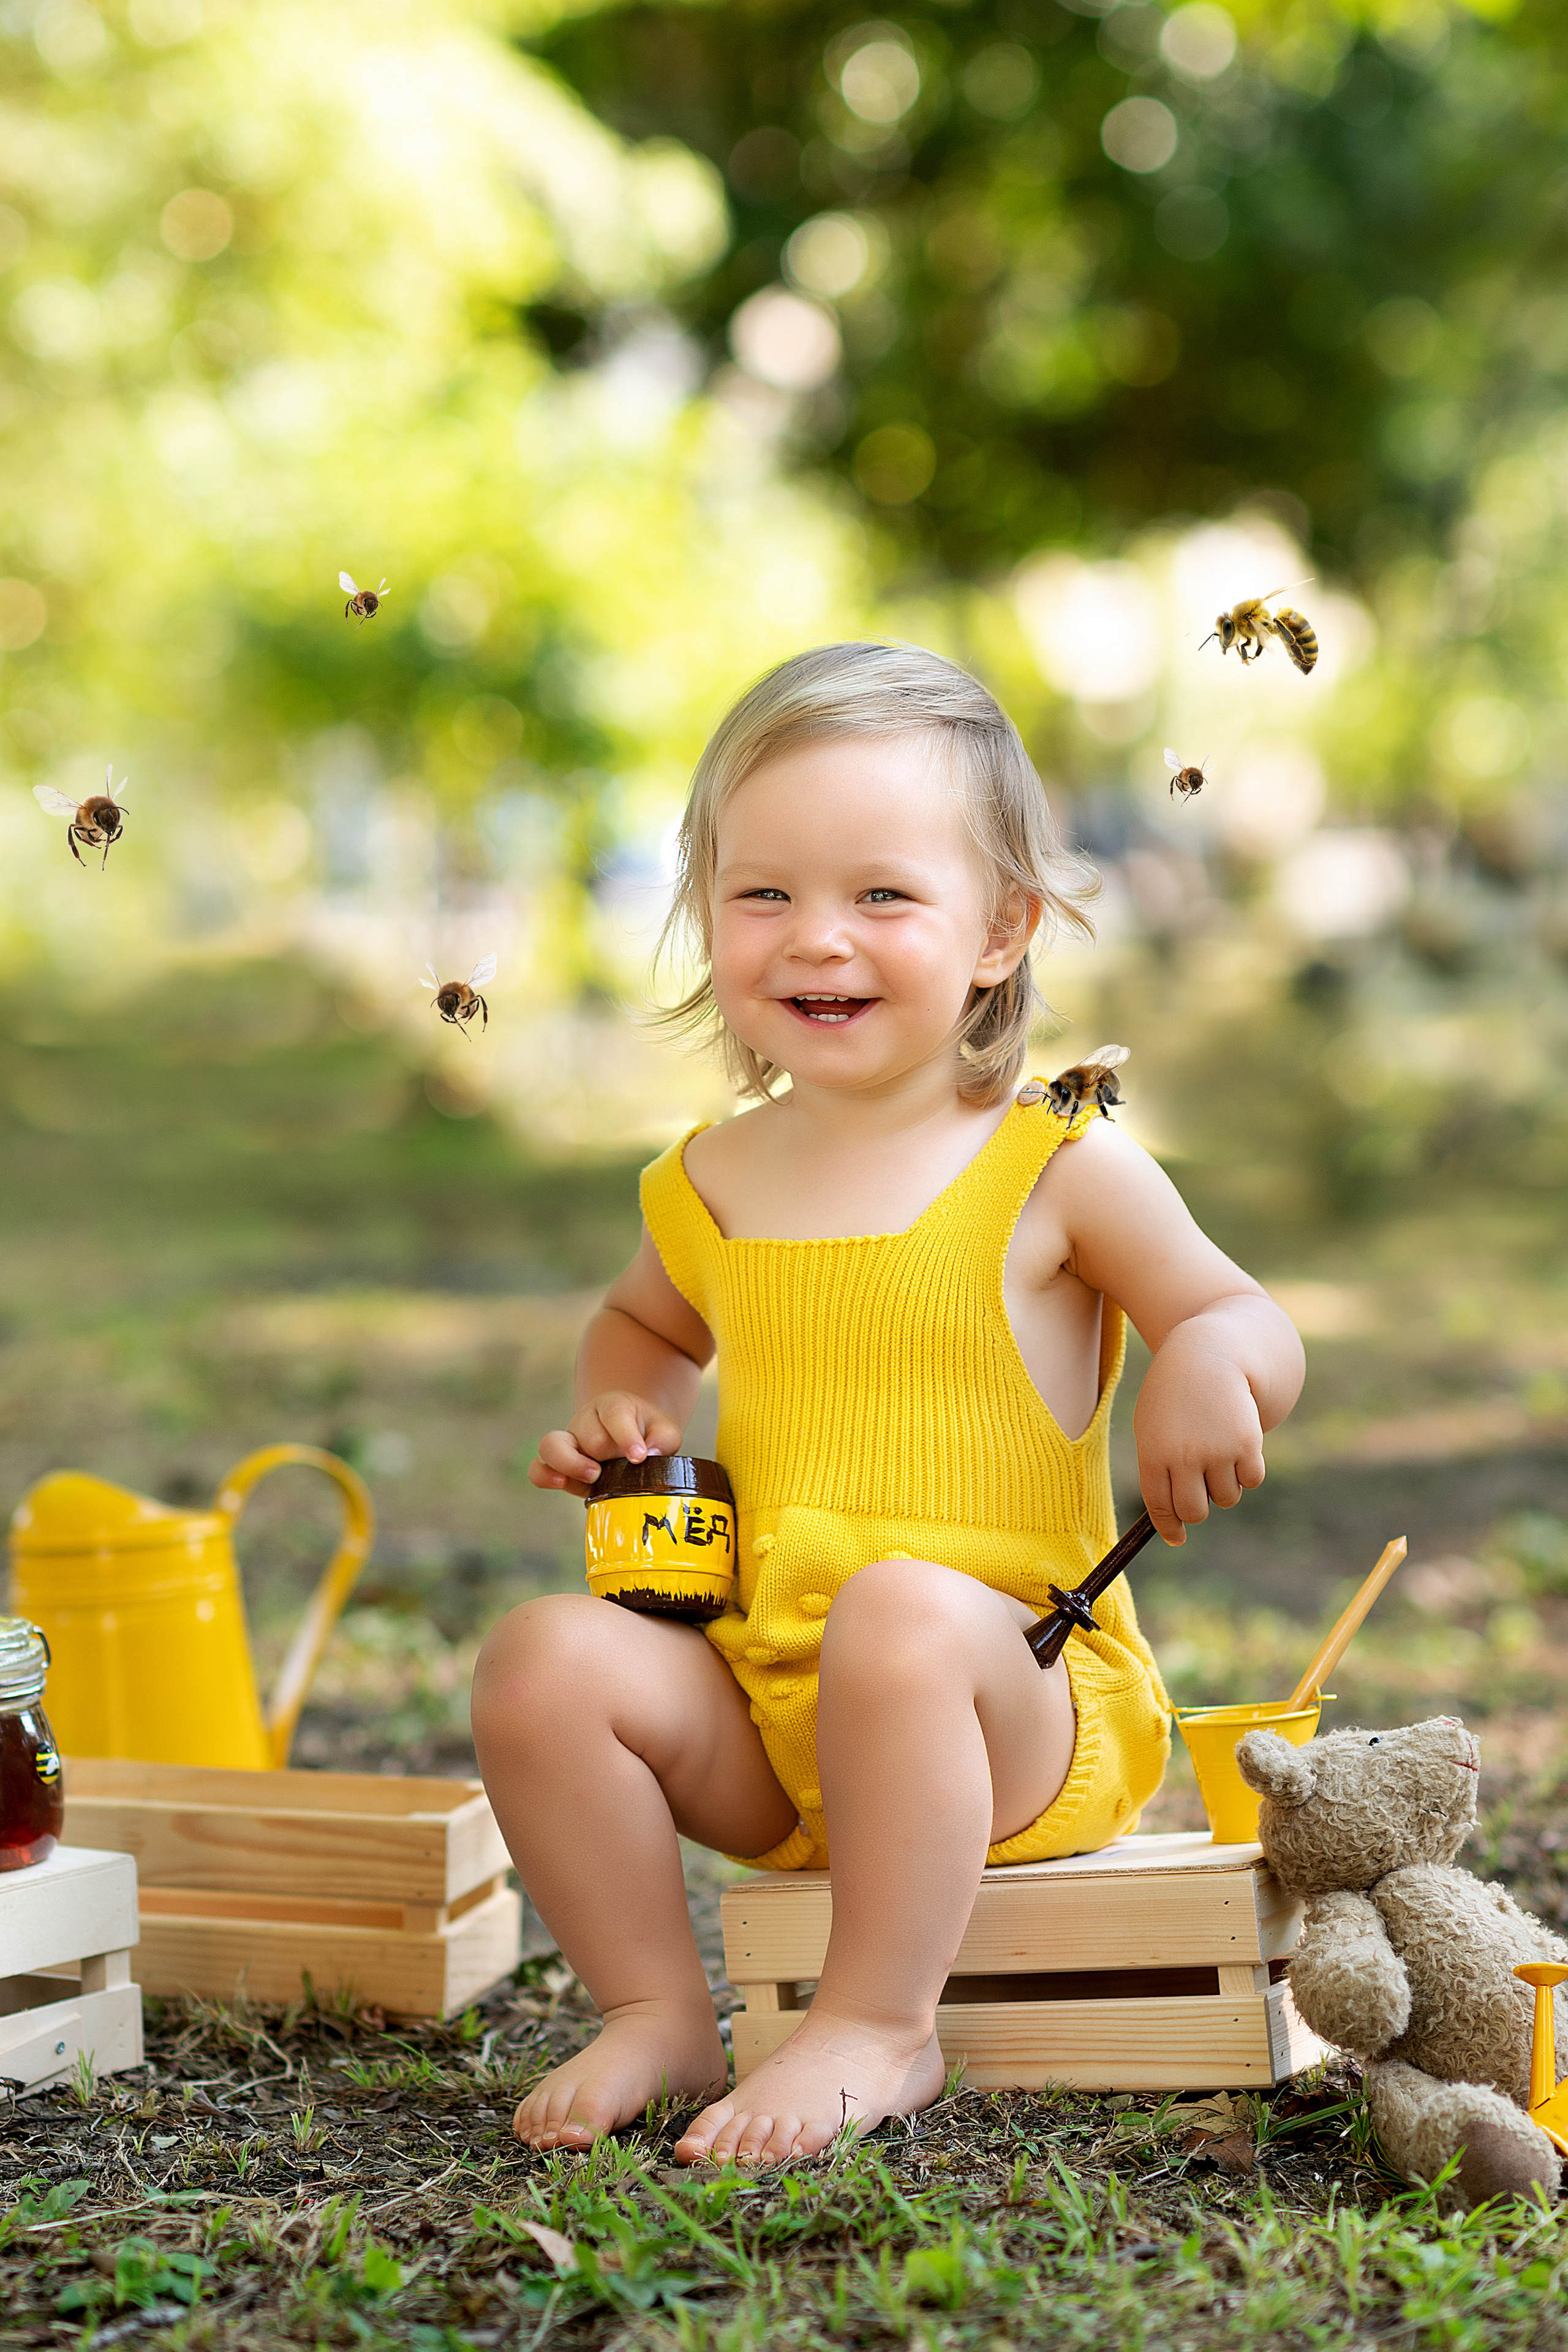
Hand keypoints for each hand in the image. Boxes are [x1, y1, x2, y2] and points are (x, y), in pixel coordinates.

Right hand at [528, 1391, 684, 1498]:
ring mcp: (568, 1442)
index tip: (639, 1457)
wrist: (629, 1438)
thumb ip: (663, 1439)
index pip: (614, 1413)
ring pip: (552, 1445)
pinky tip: (560, 1482)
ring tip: (593, 1475)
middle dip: (606, 1454)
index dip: (625, 1435)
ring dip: (571, 1463)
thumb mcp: (664, 1432)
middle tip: (620, 1467)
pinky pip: (538, 1467)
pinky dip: (544, 1475)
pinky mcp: (557, 1466)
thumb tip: (649, 1454)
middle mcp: (585, 1421)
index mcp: (613, 1406)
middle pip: (590, 1436)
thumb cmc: (648, 1435)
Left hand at [1132, 1322, 1267, 1546]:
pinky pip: (1252, 1479)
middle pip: (1195, 1511)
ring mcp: (1218, 1451)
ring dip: (1225, 1484)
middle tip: (1201, 1489)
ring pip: (1227, 1497)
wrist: (1208, 1355)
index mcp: (1154, 1453)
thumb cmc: (1174, 1397)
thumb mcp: (1152, 1428)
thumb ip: (1158, 1471)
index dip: (1170, 1527)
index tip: (1178, 1537)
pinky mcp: (1248, 1443)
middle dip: (1199, 1508)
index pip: (1160, 1507)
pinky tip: (1238, 1443)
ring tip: (1218, 1451)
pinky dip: (1248, 1470)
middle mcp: (1184, 1456)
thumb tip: (1174, 1524)